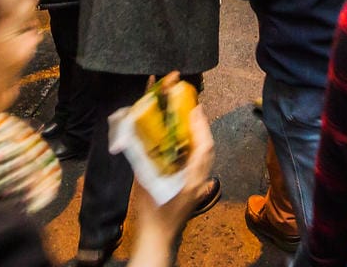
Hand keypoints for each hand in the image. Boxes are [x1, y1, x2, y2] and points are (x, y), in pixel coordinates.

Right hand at [129, 104, 215, 262]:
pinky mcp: (194, 190)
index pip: (203, 148)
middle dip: (201, 128)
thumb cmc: (152, 213)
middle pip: (207, 149)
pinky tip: (186, 145)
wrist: (157, 237)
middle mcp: (199, 181)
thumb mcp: (145, 183)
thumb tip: (139, 138)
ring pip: (205, 157)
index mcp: (191, 178)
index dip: (200, 127)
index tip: (195, 110)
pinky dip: (195, 151)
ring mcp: (199, 186)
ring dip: (199, 138)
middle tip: (193, 111)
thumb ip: (144, 160)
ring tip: (190, 123)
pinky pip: (199, 165)